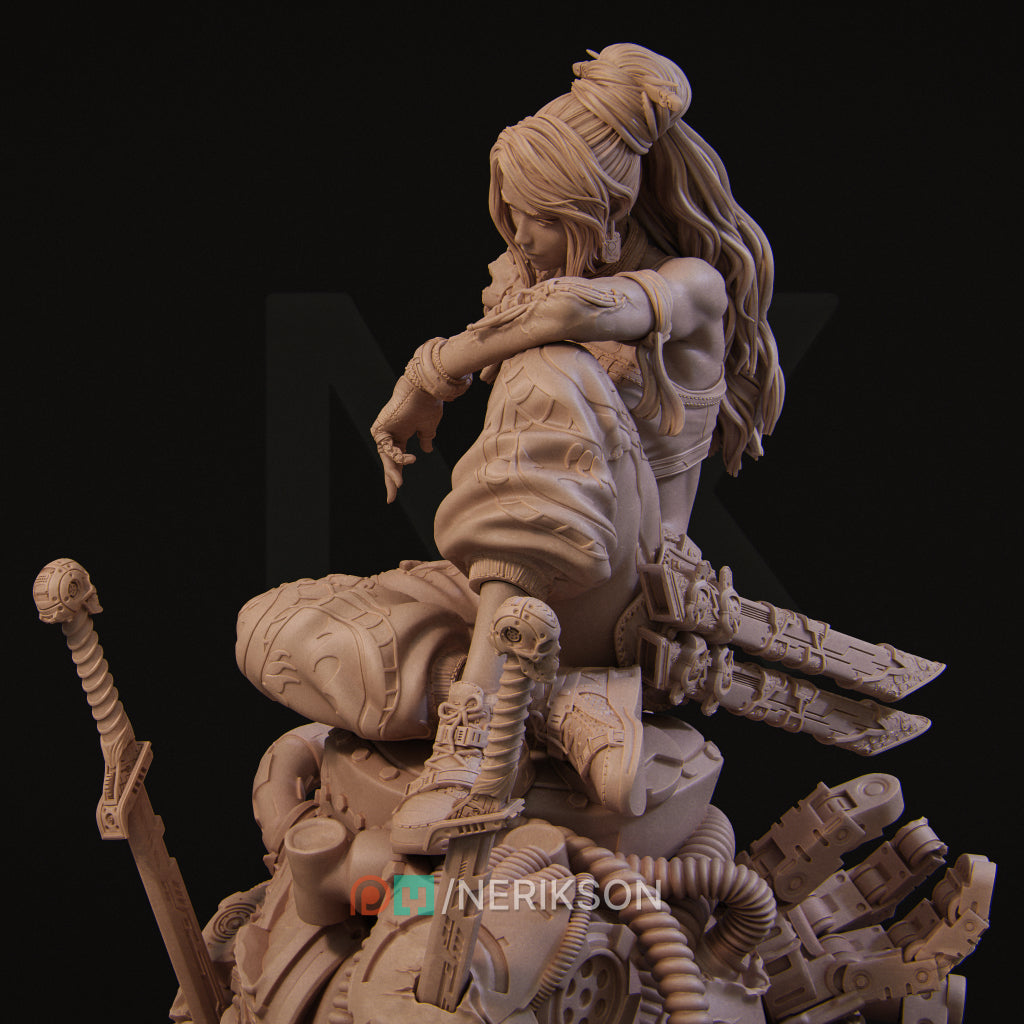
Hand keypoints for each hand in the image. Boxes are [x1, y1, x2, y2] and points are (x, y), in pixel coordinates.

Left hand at [370, 376, 443, 502]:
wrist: (425, 390)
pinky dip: (398, 455)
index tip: (396, 493)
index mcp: (401, 436)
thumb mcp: (429, 428)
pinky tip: (410, 459)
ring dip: (393, 472)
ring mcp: (384, 432)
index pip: (397, 461)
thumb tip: (426, 450)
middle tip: (390, 499)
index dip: (396, 476)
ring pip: (386, 458)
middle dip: (390, 481)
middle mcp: (391, 435)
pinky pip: (388, 449)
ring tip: (398, 485)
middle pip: (389, 463)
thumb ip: (426, 439)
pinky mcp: (380, 429)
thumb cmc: (428, 405)